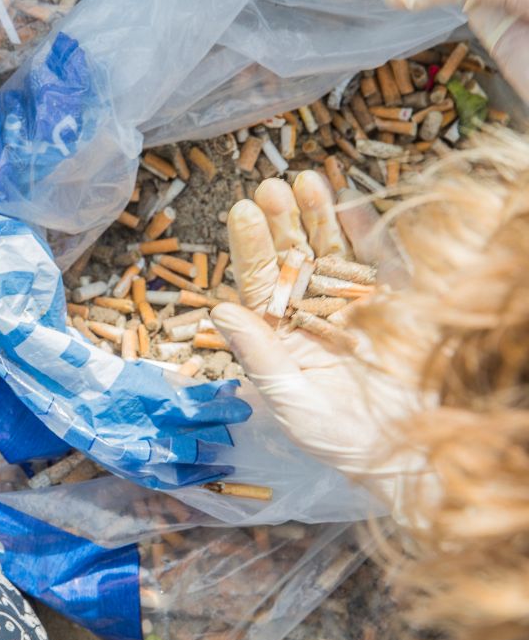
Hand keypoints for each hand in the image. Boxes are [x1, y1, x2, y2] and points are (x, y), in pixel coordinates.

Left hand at [210, 173, 435, 522]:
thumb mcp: (293, 402)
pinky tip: (347, 202)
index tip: (242, 212)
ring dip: (318, 216)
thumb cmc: (346, 443)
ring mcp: (356, 306)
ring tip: (303, 179)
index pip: (259, 285)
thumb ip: (259, 355)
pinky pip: (380, 261)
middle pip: (292, 258)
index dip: (251, 248)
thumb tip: (219, 309)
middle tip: (268, 187)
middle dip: (281, 223)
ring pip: (332, 252)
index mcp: (281, 338)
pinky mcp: (399, 305)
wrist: (419, 459)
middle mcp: (313, 316)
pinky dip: (366, 231)